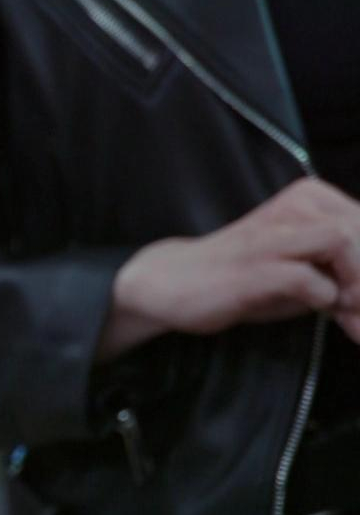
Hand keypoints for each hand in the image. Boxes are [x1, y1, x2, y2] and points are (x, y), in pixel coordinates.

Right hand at [98, 178, 359, 360]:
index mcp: (309, 199)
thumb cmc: (242, 276)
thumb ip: (343, 270)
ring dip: (355, 283)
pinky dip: (324, 298)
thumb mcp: (302, 265)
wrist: (174, 281)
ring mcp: (270, 236)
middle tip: (357, 314)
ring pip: (342, 240)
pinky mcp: (251, 266)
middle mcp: (292, 208)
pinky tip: (320, 309)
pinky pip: (306, 277)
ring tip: (346, 311)